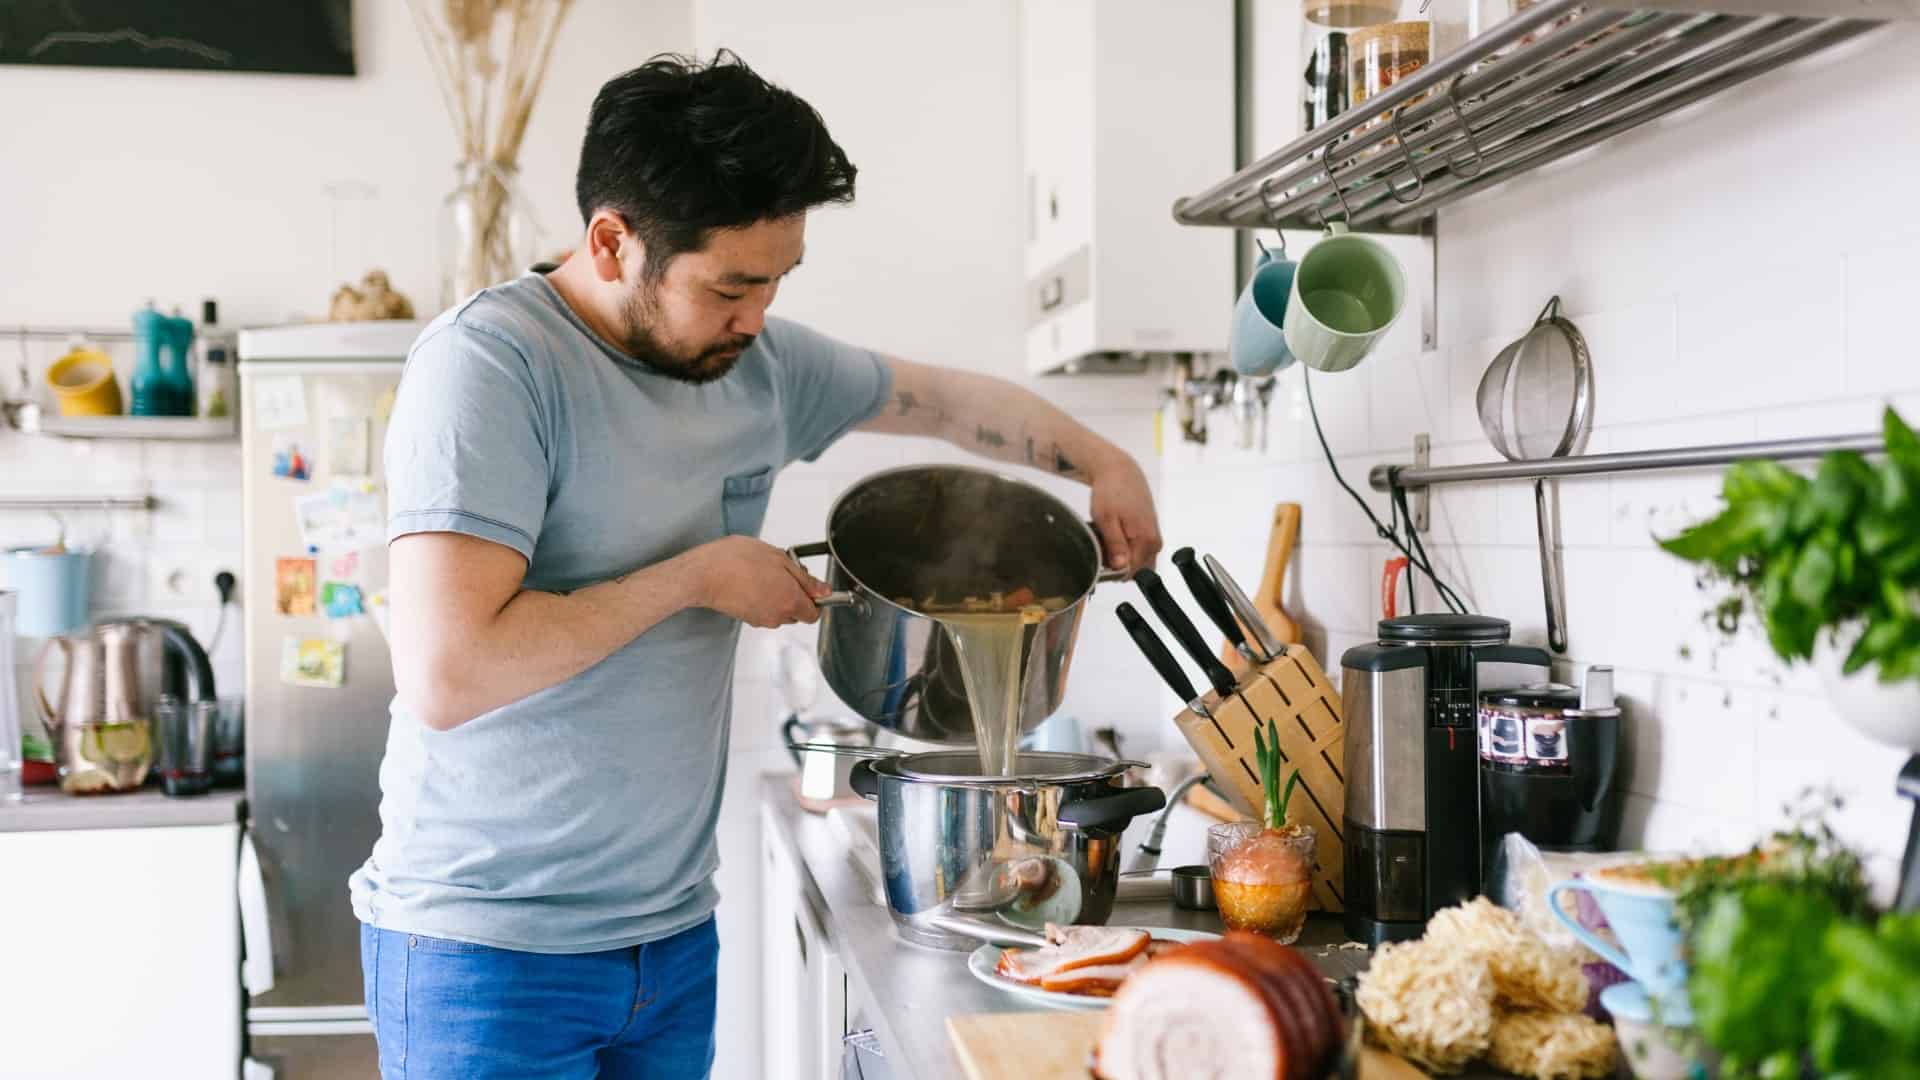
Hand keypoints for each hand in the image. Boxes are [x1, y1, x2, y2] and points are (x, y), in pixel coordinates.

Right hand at [686, 536, 829, 627]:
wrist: (703, 574)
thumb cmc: (737, 561)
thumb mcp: (779, 559)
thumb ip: (805, 578)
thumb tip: (823, 591)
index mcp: (790, 601)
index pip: (814, 614)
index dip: (815, 599)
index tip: (809, 586)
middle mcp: (777, 616)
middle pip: (796, 613)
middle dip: (794, 595)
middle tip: (783, 573)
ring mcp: (760, 619)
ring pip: (778, 611)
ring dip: (777, 596)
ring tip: (763, 574)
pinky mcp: (745, 618)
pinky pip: (762, 610)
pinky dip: (761, 599)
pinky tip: (751, 581)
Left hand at [1088, 451, 1161, 573]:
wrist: (1120, 470)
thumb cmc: (1111, 490)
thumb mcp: (1106, 519)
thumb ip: (1115, 546)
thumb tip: (1122, 568)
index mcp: (1147, 540)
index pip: (1130, 572)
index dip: (1111, 569)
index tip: (1100, 555)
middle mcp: (1155, 542)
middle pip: (1135, 569)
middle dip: (1117, 563)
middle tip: (1103, 544)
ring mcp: (1154, 538)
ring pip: (1136, 561)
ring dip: (1120, 555)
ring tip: (1109, 537)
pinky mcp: (1150, 533)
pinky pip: (1138, 551)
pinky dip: (1125, 547)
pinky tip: (1116, 533)